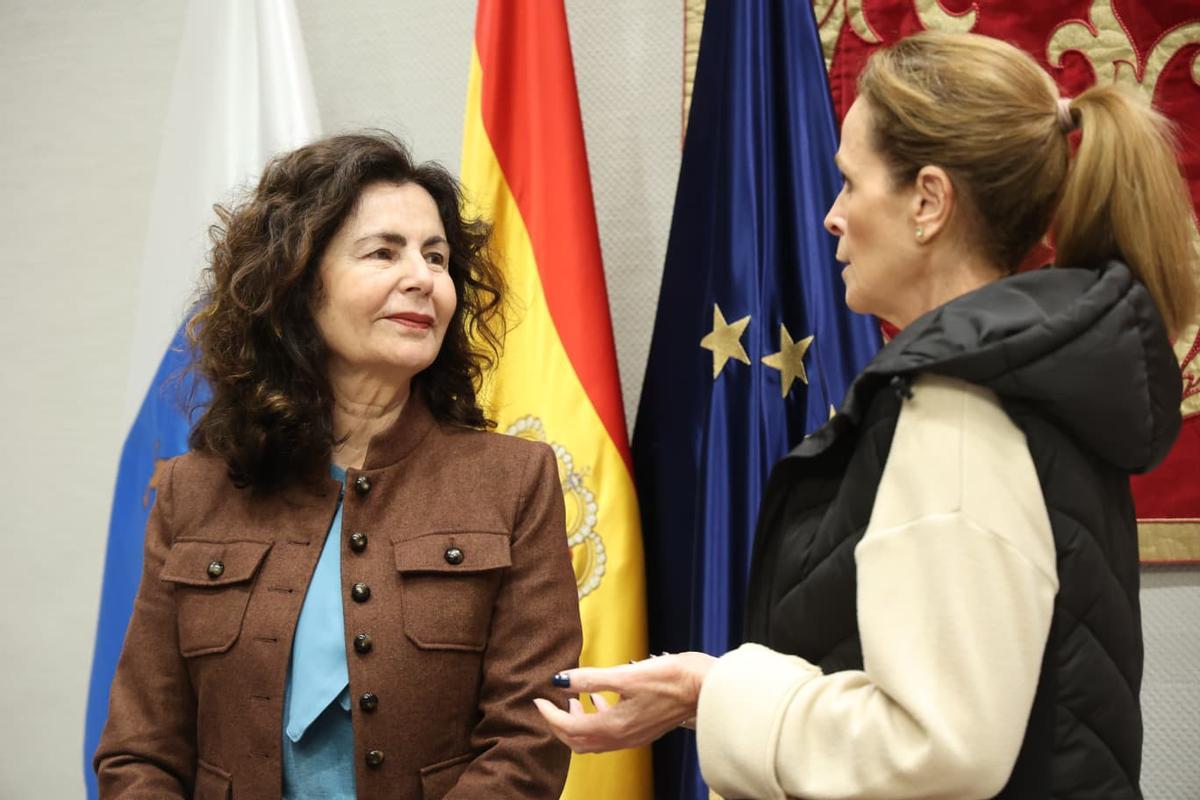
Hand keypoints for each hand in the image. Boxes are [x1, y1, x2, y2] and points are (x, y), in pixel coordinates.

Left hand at [533, 652, 716, 752]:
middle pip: (578, 741)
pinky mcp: (643, 729)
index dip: (549, 714)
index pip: (569, 726)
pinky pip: (610, 734)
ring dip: (577, 723)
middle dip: (559, 724)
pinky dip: (597, 720)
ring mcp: (634, 736)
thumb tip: (560, 679)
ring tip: (571, 699)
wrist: (707, 689)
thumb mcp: (627, 675)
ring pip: (594, 739)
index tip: (537, 699)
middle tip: (548, 704)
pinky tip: (600, 699)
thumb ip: (591, 679)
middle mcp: (622, 737)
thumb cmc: (672, 679)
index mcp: (614, 726)